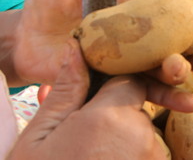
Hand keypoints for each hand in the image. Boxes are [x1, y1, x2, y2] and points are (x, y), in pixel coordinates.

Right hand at [10, 42, 168, 159]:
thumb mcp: (39, 138)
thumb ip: (66, 93)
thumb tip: (75, 50)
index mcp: (111, 118)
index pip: (131, 82)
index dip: (117, 86)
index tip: (102, 97)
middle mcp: (142, 138)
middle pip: (138, 112)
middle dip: (117, 121)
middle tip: (85, 144)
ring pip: (143, 140)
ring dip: (124, 147)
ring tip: (89, 159)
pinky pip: (147, 158)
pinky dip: (130, 159)